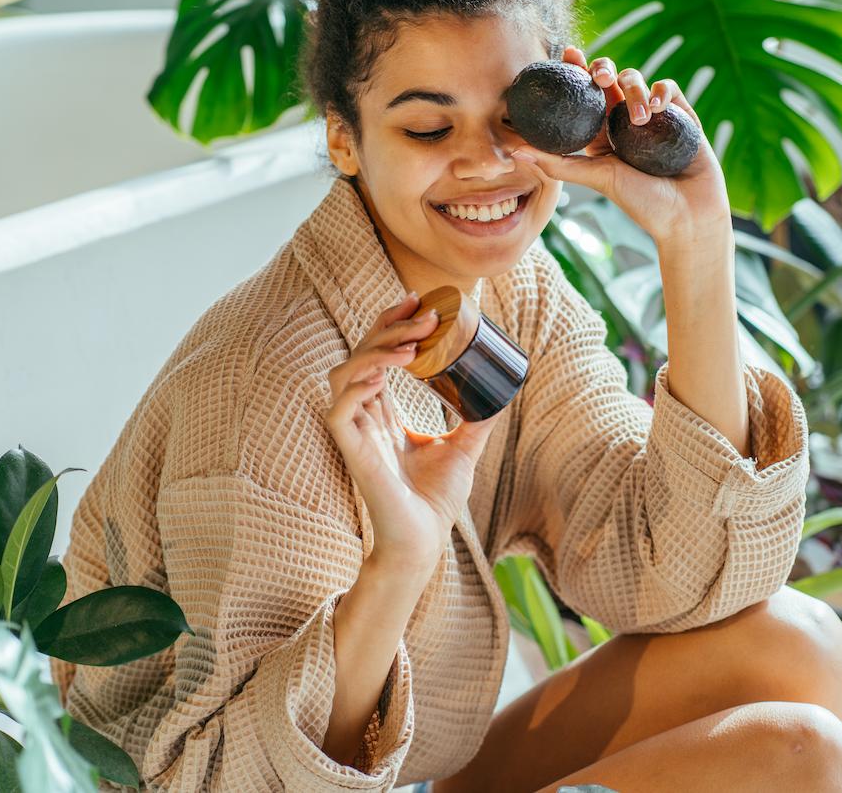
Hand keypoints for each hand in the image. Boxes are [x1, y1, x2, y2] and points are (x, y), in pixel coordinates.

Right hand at [324, 292, 502, 568]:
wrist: (426, 540)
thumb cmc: (435, 501)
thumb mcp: (462, 447)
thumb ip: (475, 419)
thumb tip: (502, 389)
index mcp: (383, 412)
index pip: (377, 354)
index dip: (390, 323)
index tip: (418, 300)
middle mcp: (363, 416)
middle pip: (361, 354)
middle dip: (389, 327)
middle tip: (424, 313)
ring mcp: (354, 432)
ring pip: (344, 373)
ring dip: (375, 351)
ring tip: (413, 344)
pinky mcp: (351, 450)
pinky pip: (340, 408)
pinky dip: (359, 384)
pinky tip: (387, 374)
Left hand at [510, 45, 731, 248]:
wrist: (688, 215)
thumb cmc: (643, 203)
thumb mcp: (598, 178)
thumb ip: (559, 163)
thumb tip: (516, 152)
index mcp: (601, 136)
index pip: (583, 97)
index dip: (575, 72)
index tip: (566, 53)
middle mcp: (624, 123)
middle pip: (609, 81)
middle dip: (603, 69)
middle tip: (599, 76)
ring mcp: (653, 117)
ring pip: (637, 81)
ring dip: (635, 90)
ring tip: (640, 117)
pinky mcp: (680, 115)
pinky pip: (667, 88)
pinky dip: (661, 91)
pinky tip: (658, 106)